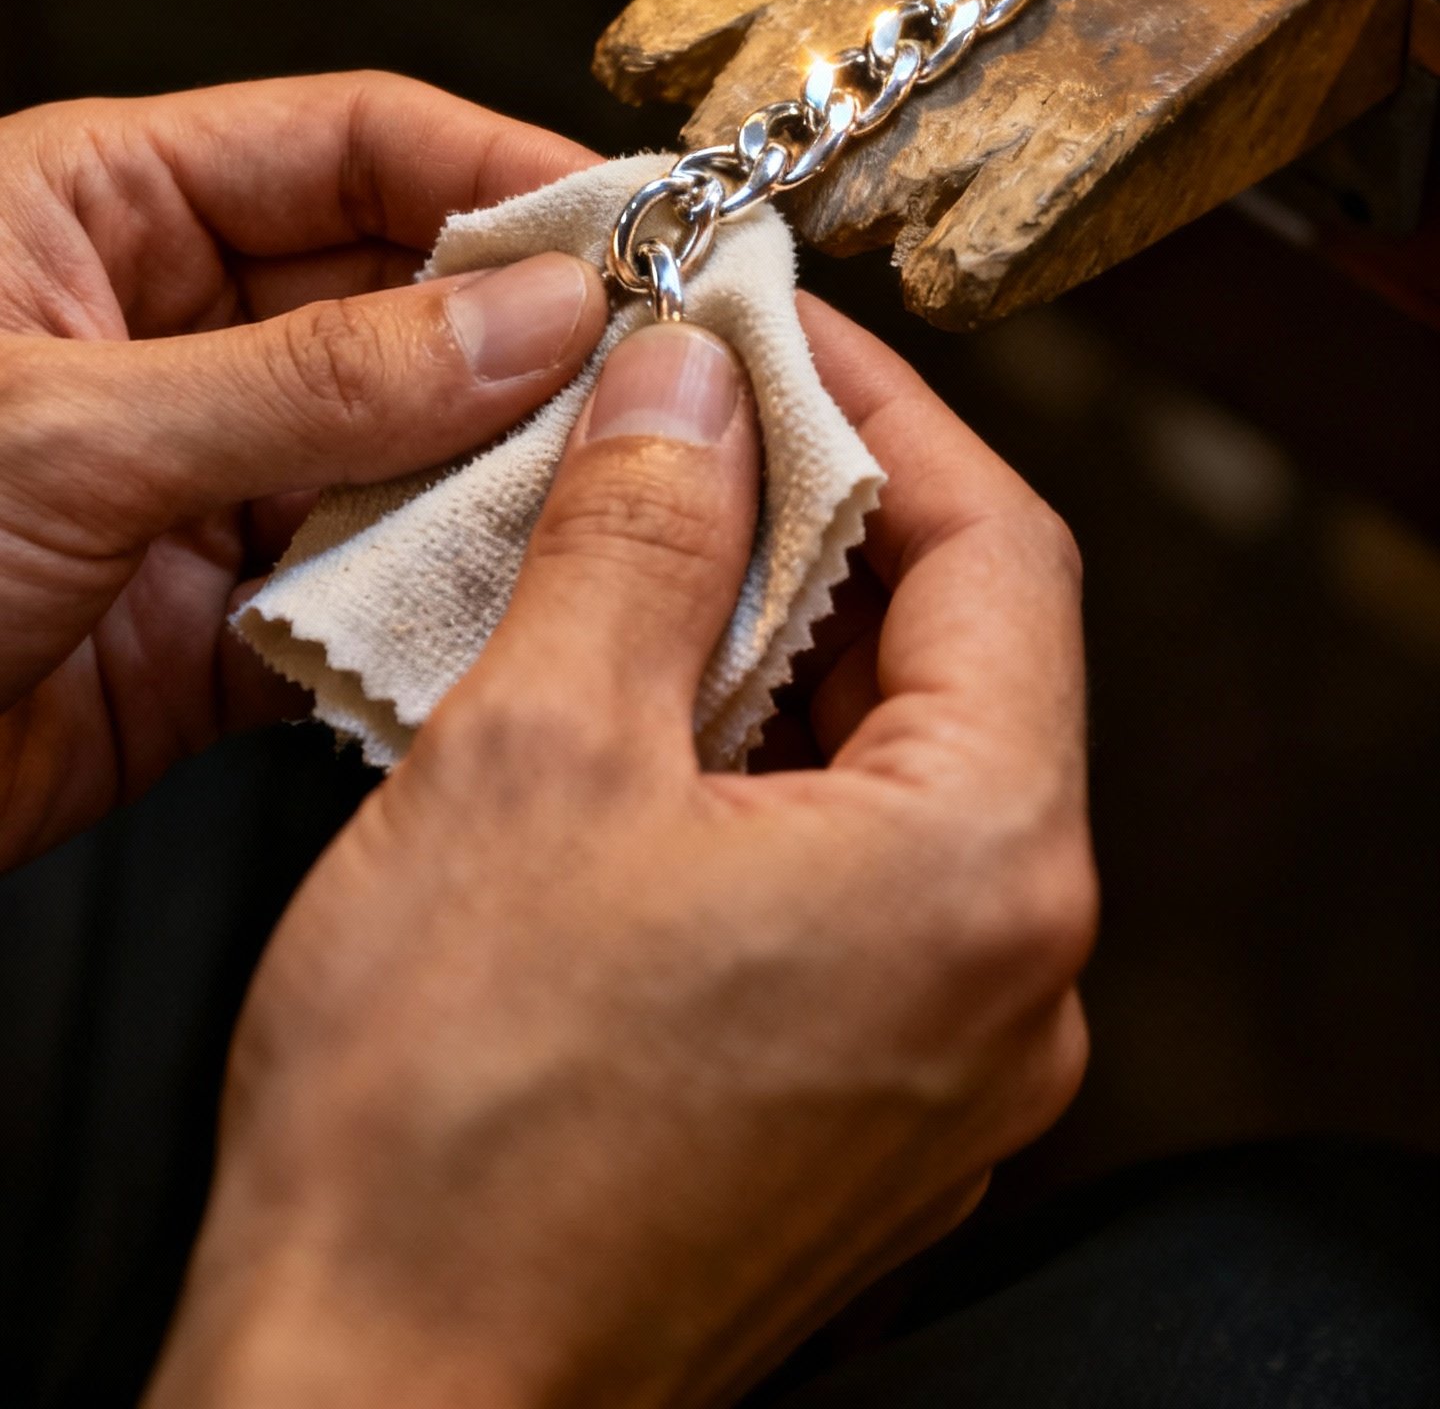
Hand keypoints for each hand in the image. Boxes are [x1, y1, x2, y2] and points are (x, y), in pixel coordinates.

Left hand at [0, 72, 608, 865]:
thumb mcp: (66, 429)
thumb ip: (312, 378)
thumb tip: (523, 315)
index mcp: (100, 212)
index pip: (351, 143)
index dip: (501, 167)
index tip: (636, 217)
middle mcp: (164, 335)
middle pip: (400, 296)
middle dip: (529, 334)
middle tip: (666, 369)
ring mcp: (192, 480)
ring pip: (401, 451)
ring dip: (500, 476)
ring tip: (614, 491)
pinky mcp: (204, 627)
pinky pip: (361, 593)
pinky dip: (438, 607)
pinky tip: (510, 609)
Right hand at [151, 299, 1095, 1408]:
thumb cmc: (445, 1134)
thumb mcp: (534, 750)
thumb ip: (644, 532)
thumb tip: (697, 387)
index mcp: (981, 873)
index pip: (998, 545)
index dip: (878, 406)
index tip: (768, 332)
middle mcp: (1007, 984)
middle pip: (956, 660)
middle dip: (813, 521)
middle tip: (678, 425)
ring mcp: (942, 1070)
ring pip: (889, 774)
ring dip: (769, 647)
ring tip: (625, 561)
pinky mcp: (856, 1122)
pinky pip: (844, 888)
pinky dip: (753, 779)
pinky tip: (626, 732)